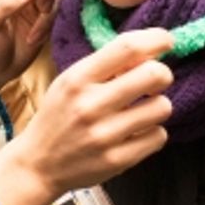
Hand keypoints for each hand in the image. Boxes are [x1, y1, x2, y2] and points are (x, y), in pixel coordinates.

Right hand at [0, 28, 173, 204]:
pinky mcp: (117, 161)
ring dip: (158, 106)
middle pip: (153, 75)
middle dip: (163, 74)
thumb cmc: (59, 116)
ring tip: (142, 110)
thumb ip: (105, 65)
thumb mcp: (70, 82)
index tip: (166, 42)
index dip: (156, 39)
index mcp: (78, 79)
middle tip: (155, 81)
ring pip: (162, 107)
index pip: (127, 47)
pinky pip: (158, 136)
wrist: (38, 165)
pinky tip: (136, 133)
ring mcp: (105, 135)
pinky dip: (153, 132)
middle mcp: (91, 105)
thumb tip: (151, 51)